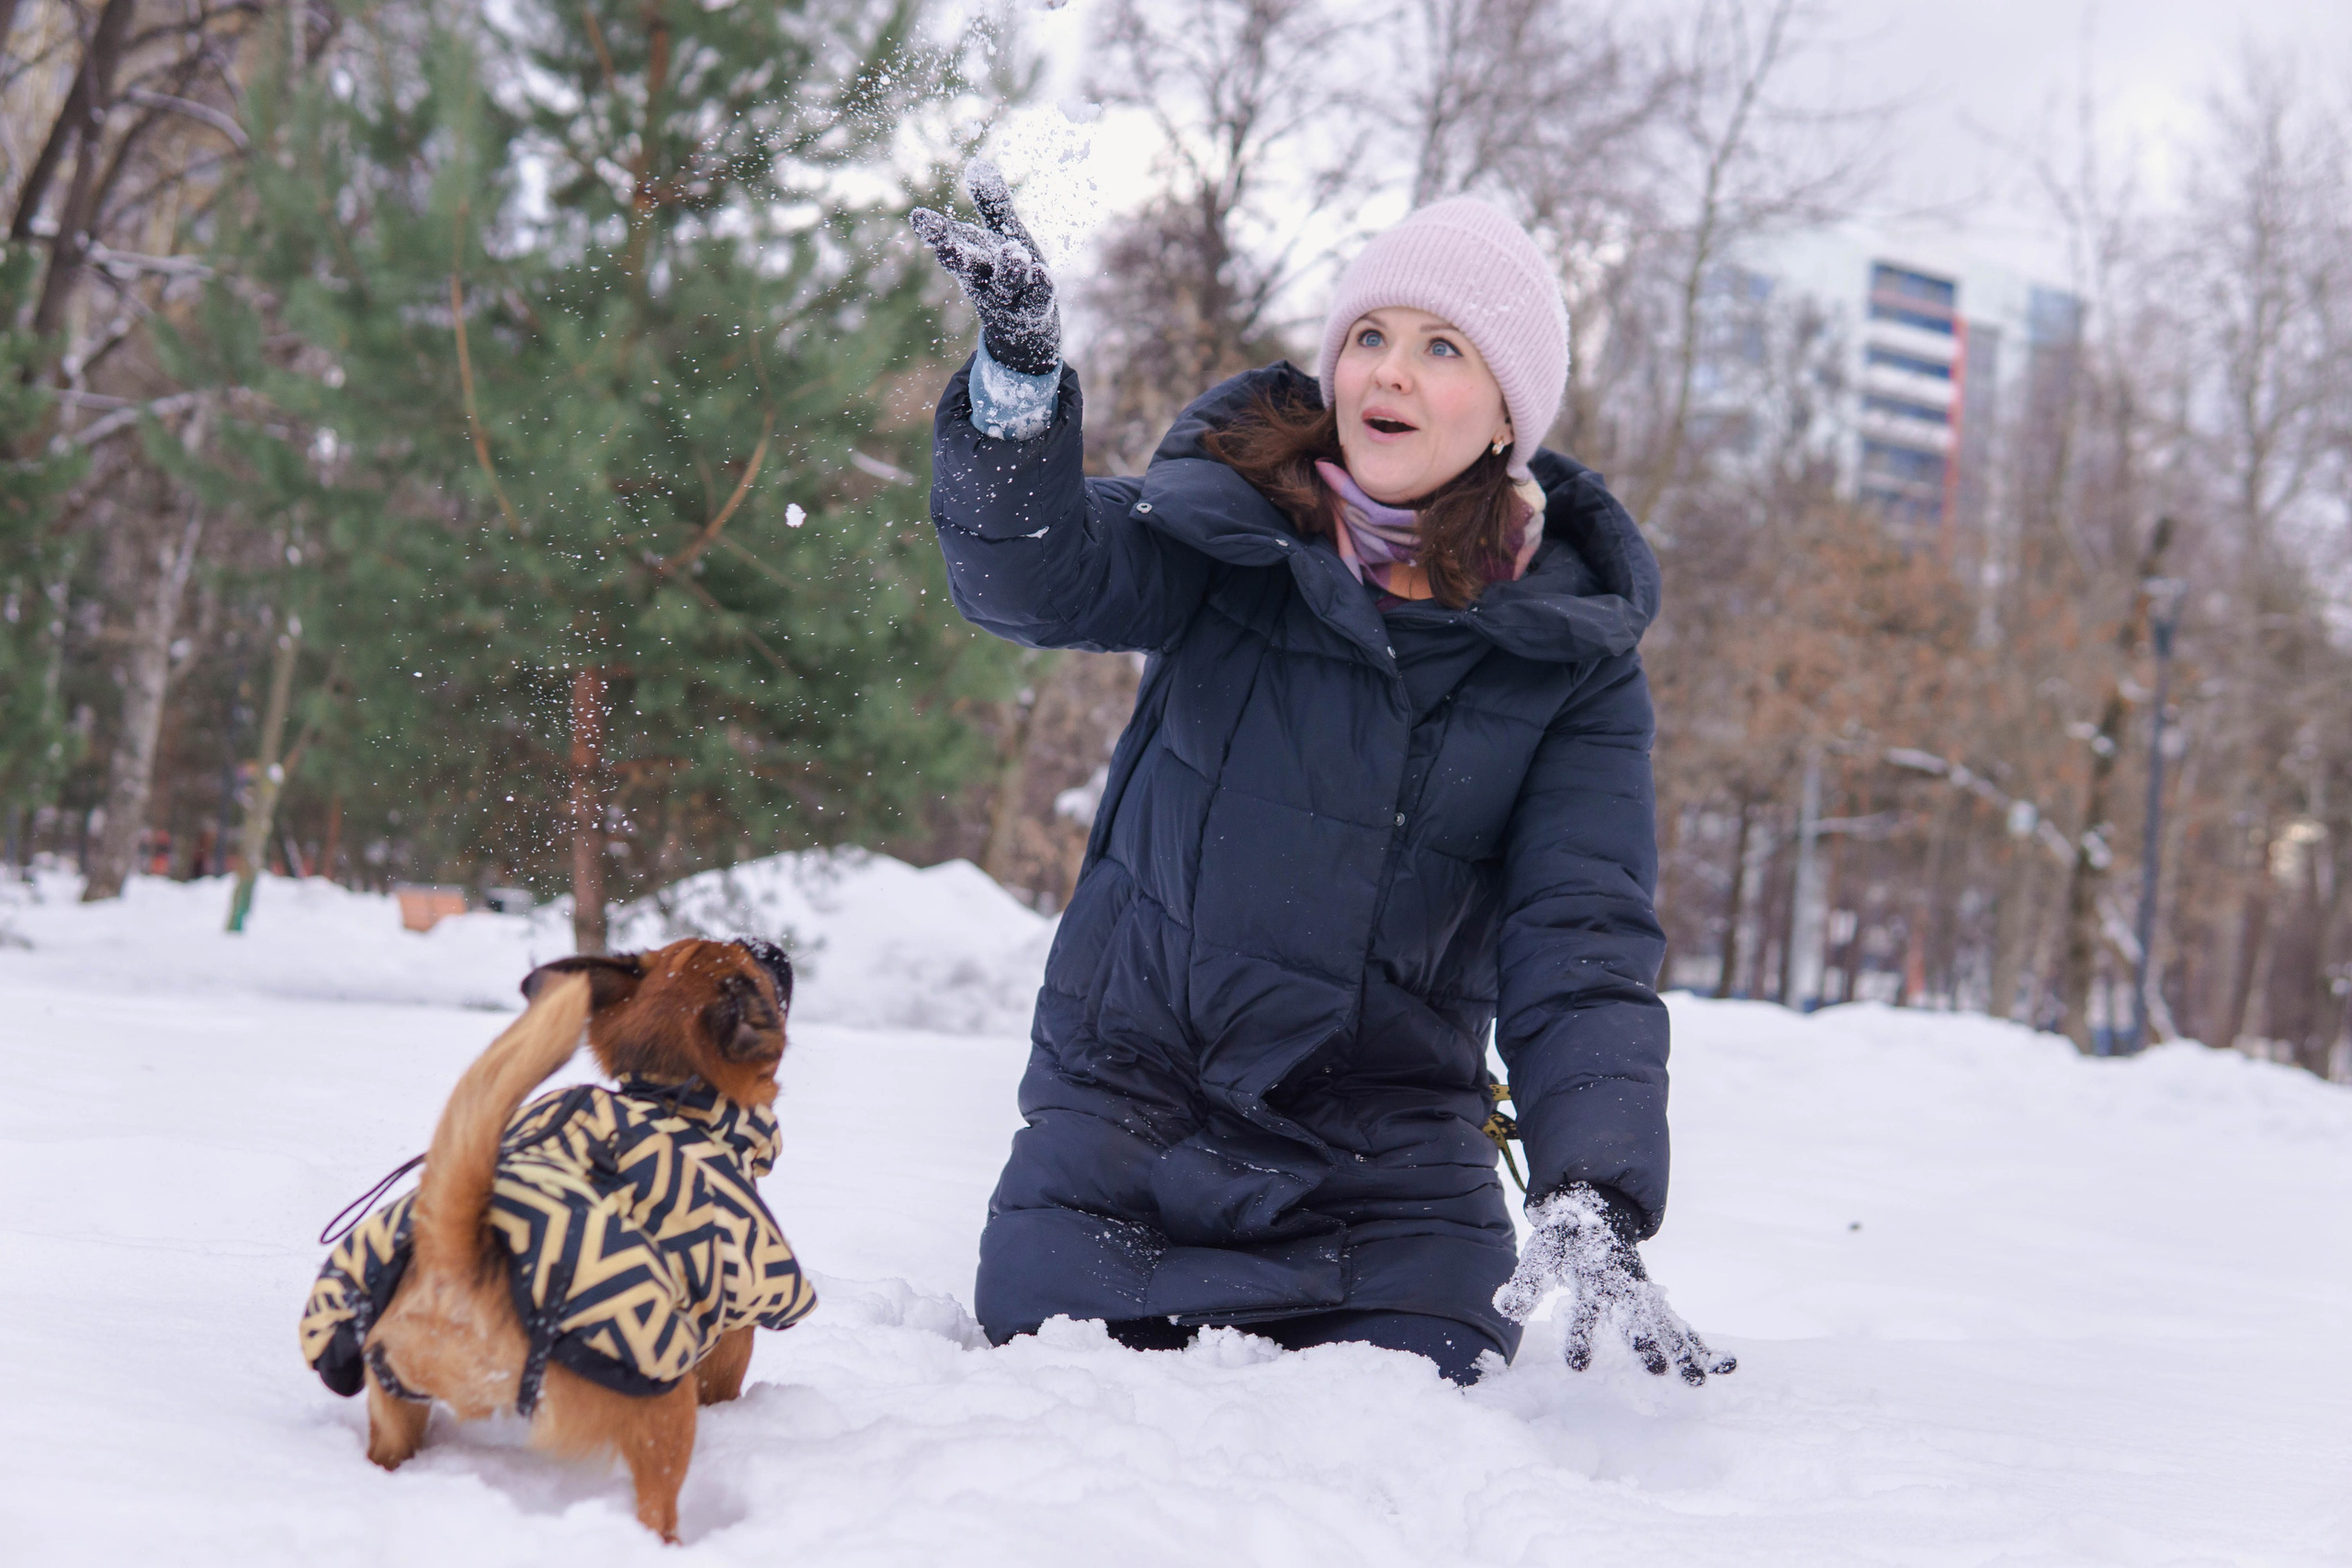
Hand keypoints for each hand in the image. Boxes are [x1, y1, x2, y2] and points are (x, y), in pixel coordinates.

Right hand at [910, 161, 1061, 375]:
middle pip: (967, 268)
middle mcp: (985, 280)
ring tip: (1013, 252)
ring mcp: (1009, 300)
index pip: (949, 243)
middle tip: (948, 245)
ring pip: (1005, 285)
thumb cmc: (1010, 276)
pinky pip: (1037, 302)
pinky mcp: (1035, 313)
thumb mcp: (1001, 236)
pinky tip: (1044, 274)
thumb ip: (992, 205)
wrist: (1026, 334)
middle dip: (957, 256)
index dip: (934, 232)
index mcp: (972, 258)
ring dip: (1008, 270)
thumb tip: (977, 164)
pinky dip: (1040, 290)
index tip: (919, 218)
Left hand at [1494, 1183, 1736, 1385]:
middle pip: (1635, 1313)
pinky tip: (1726, 1366)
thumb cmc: (1566, 1239)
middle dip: (1645, 1340)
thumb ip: (1525, 1283)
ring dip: (1683, 1349)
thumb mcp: (1541, 1255)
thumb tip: (1505, 1308)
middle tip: (1656, 1371)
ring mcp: (1643, 1291)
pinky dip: (1702, 1343)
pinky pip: (1680, 1323)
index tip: (1578, 1366)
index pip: (1584, 1306)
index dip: (1580, 1335)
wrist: (1599, 1206)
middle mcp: (1622, 1283)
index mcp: (1592, 1273)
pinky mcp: (1653, 1300)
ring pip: (1666, 1321)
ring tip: (1699, 1383)